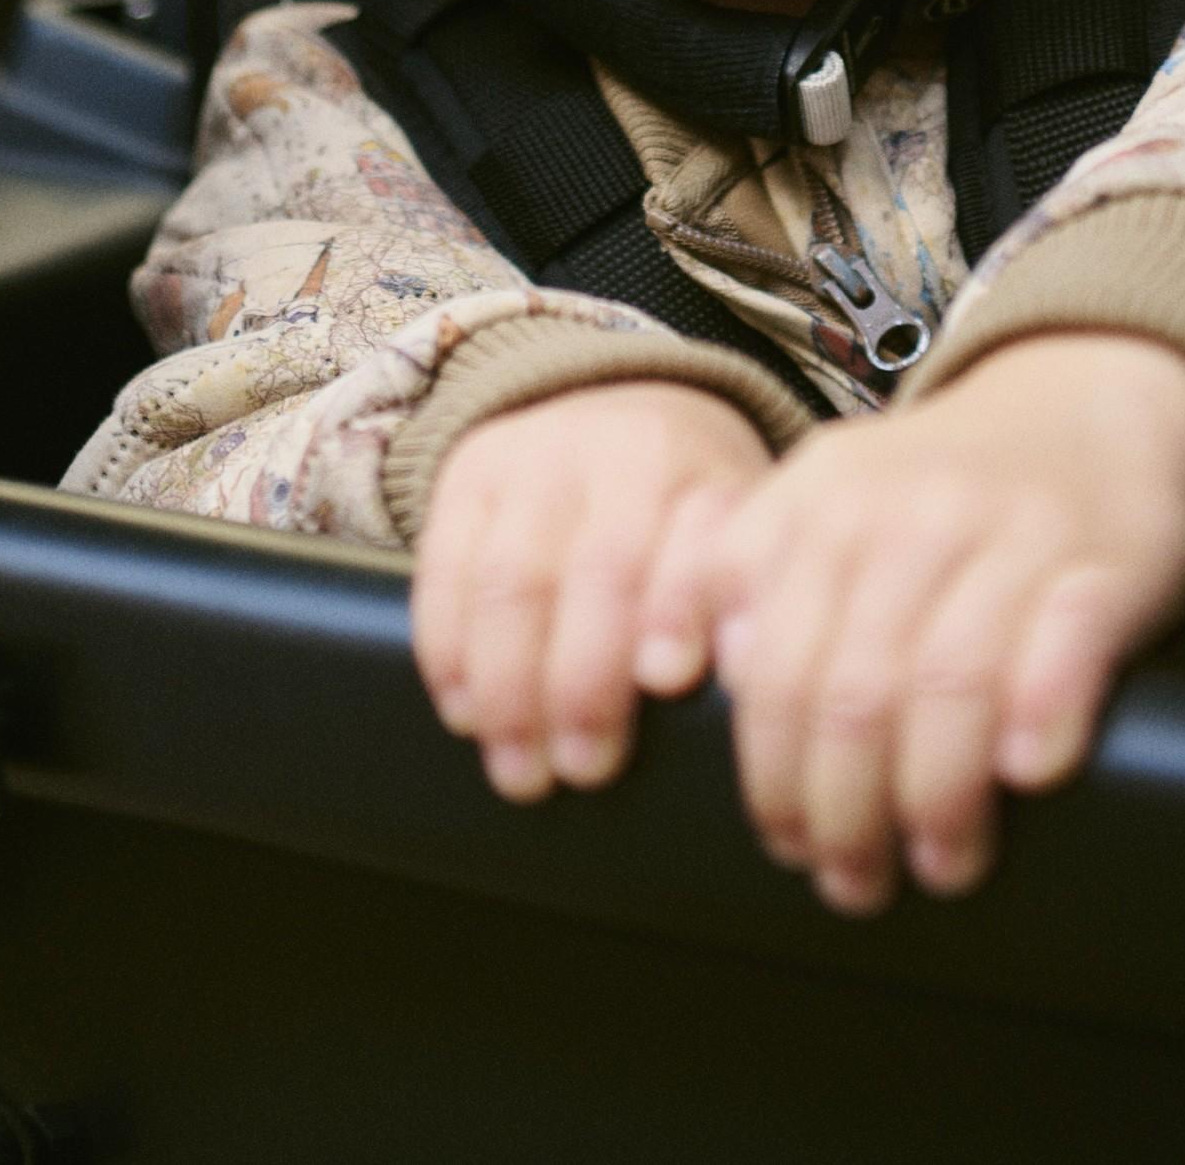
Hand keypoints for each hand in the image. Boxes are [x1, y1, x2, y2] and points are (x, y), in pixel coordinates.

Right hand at [413, 379, 770, 801]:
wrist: (620, 415)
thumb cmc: (689, 516)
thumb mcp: (737, 539)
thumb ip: (738, 605)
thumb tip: (738, 685)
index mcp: (700, 472)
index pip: (692, 539)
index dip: (677, 608)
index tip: (669, 681)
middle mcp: (617, 452)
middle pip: (595, 569)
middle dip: (584, 682)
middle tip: (585, 768)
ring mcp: (534, 457)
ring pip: (511, 577)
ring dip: (509, 686)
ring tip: (520, 768)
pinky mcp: (468, 474)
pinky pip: (446, 567)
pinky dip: (449, 650)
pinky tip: (465, 713)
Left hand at [696, 332, 1184, 911]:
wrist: (1081, 401)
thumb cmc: (938, 484)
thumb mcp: (827, 493)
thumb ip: (752, 569)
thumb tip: (707, 675)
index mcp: (823, 501)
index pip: (770, 663)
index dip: (766, 772)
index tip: (781, 837)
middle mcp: (906, 511)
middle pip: (851, 693)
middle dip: (843, 812)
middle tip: (852, 879)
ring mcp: (1007, 535)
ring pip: (946, 684)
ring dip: (936, 798)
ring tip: (937, 864)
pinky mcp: (1100, 564)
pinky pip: (1062, 647)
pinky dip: (1040, 716)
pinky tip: (1026, 774)